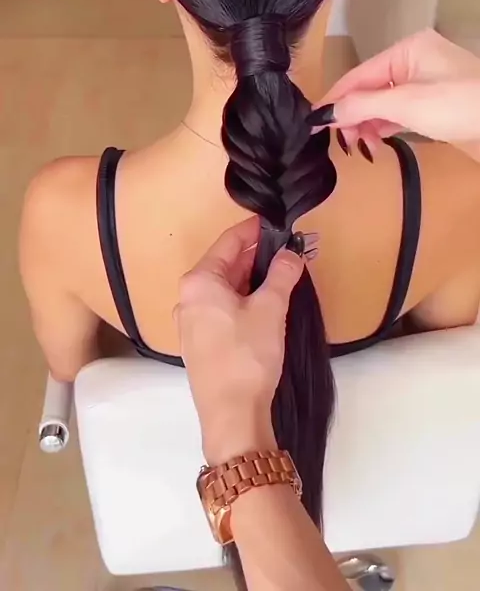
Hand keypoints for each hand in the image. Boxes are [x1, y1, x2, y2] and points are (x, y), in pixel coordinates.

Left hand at [175, 217, 303, 464]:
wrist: (231, 415)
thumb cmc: (247, 354)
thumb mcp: (271, 309)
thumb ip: (281, 275)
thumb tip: (291, 254)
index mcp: (198, 282)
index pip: (227, 243)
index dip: (253, 230)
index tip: (275, 224)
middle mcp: (188, 298)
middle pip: (224, 265)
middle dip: (255, 256)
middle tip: (286, 250)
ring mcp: (191, 322)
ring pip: (224, 289)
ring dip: (251, 279)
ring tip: (281, 274)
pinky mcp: (200, 343)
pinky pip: (222, 308)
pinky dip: (243, 300)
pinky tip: (265, 304)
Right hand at [310, 30, 479, 150]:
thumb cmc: (460, 106)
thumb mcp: (406, 104)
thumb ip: (361, 106)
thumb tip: (323, 112)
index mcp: (407, 49)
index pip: (359, 74)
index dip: (335, 98)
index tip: (312, 121)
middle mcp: (414, 61)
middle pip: (370, 88)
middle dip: (353, 114)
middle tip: (343, 143)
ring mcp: (426, 82)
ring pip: (383, 102)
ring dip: (368, 123)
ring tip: (361, 146)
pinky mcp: (435, 103)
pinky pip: (399, 111)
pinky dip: (385, 125)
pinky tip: (376, 140)